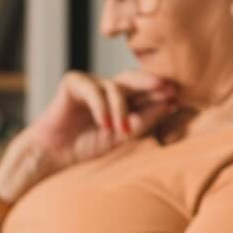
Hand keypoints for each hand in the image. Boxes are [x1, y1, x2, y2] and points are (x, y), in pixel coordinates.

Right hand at [0, 70, 177, 201]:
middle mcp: (108, 87)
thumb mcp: (122, 135)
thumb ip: (143, 120)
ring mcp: (91, 82)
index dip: (159, 94)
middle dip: (150, 84)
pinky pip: (93, 90)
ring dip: (121, 109)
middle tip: (167, 89)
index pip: (144, 91)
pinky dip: (100, 107)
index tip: (176, 100)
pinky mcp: (74, 82)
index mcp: (122, 99)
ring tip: (122, 131)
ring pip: (115, 87)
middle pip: (133, 79)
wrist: (55, 152)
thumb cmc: (88, 145)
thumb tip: (170, 105)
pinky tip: (104, 124)